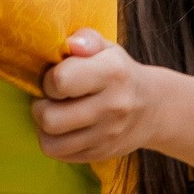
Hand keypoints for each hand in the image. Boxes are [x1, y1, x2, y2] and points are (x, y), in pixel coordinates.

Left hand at [31, 30, 159, 162]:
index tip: (55, 78)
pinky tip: (64, 130)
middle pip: (50, 118)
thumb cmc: (118, 72)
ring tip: (54, 115)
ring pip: (51, 143)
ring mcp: (108, 135)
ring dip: (45, 128)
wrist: (153, 108)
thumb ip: (87, 39)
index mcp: (112, 73)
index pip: (61, 81)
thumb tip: (72, 45)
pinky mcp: (102, 153)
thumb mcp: (107, 48)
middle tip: (50, 100)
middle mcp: (113, 106)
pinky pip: (60, 155)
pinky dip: (55, 142)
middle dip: (40, 107)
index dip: (49, 80)